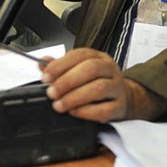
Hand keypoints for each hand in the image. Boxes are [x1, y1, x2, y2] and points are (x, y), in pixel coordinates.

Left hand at [41, 47, 164, 121]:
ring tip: (59, 105)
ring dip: (74, 97)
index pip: (81, 55)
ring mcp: (117, 87)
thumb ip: (61, 67)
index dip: (61, 65)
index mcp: (99, 58)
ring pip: (99, 88)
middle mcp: (110, 70)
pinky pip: (104, 109)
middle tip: (52, 93)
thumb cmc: (97, 83)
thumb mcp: (80, 70)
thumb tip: (42, 63)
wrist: (124, 98)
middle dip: (67, 81)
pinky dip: (86, 112)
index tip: (45, 77)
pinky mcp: (119, 106)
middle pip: (91, 69)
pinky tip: (74, 112)